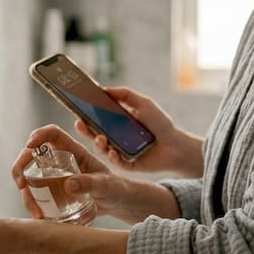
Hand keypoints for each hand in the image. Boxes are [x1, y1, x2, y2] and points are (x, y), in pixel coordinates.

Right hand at [11, 125, 178, 222]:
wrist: (118, 205)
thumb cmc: (116, 189)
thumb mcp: (106, 185)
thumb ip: (91, 183)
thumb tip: (69, 184)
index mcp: (74, 152)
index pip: (52, 134)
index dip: (38, 135)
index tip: (30, 145)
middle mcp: (61, 162)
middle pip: (31, 156)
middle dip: (20, 167)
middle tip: (21, 185)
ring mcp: (55, 177)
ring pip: (30, 178)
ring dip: (26, 193)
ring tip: (36, 212)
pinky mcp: (54, 193)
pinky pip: (36, 195)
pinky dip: (33, 205)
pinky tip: (40, 217)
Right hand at [74, 86, 203, 176]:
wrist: (176, 144)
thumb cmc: (160, 123)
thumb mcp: (143, 103)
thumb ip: (125, 94)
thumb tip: (103, 88)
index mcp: (116, 123)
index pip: (96, 118)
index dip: (85, 114)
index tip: (76, 108)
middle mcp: (114, 138)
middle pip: (93, 134)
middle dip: (84, 130)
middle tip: (79, 124)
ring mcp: (118, 152)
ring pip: (102, 149)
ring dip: (98, 144)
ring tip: (100, 138)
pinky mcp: (126, 165)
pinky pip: (115, 162)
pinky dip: (112, 156)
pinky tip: (113, 152)